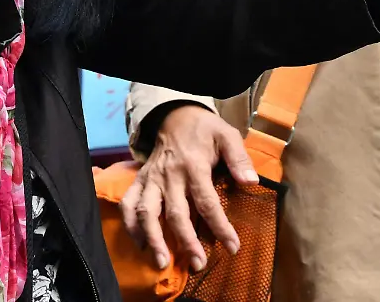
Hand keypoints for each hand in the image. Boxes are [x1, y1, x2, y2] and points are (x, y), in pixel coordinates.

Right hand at [122, 105, 255, 271]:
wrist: (174, 115)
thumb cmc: (204, 129)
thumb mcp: (227, 135)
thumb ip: (239, 158)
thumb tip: (251, 182)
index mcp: (193, 165)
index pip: (207, 201)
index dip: (220, 226)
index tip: (232, 247)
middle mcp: (169, 175)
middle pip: (175, 213)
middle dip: (186, 241)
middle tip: (198, 264)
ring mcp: (151, 179)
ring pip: (147, 212)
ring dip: (153, 239)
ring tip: (162, 263)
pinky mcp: (139, 181)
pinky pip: (128, 204)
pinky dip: (130, 225)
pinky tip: (140, 244)